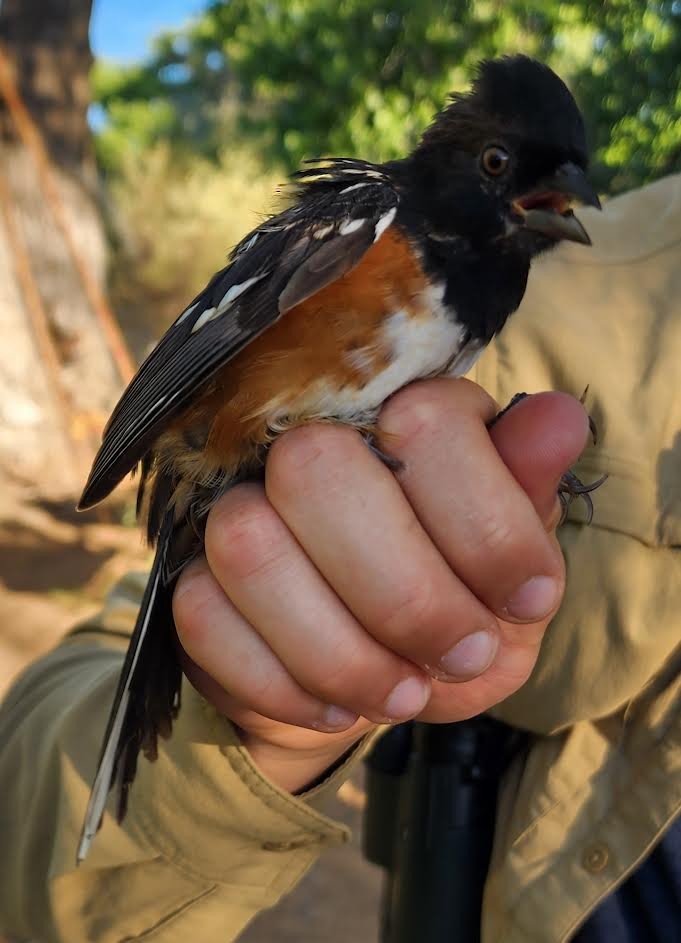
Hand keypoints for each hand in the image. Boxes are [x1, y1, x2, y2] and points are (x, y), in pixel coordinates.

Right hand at [173, 378, 589, 791]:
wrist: (372, 668)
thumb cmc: (456, 601)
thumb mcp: (513, 568)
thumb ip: (528, 499)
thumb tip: (561, 419)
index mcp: (404, 416)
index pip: (427, 423)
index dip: (485, 523)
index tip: (528, 600)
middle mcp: (309, 440)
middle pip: (317, 472)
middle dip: (406, 593)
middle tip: (463, 656)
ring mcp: (237, 505)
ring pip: (249, 545)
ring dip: (339, 648)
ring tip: (404, 695)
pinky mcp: (193, 577)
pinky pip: (201, 617)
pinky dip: (280, 683)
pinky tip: (335, 709)